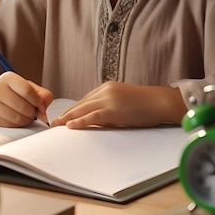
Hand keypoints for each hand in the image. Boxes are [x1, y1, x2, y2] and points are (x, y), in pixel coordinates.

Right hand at [0, 72, 53, 127]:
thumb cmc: (11, 90)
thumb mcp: (26, 85)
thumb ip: (41, 94)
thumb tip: (45, 111)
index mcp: (8, 78)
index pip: (28, 91)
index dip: (38, 100)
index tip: (40, 104)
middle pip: (23, 107)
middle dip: (33, 112)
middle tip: (34, 112)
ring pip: (17, 119)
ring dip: (27, 120)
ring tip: (27, 115)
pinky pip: (10, 126)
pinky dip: (18, 125)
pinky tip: (18, 118)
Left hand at [50, 82, 185, 128]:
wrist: (160, 102)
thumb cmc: (146, 105)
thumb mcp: (123, 103)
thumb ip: (109, 108)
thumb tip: (96, 120)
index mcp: (107, 88)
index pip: (85, 99)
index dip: (73, 109)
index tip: (63, 117)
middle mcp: (105, 90)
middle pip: (81, 103)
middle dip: (66, 113)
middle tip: (53, 123)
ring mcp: (109, 98)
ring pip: (83, 108)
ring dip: (67, 118)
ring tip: (56, 126)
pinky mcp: (113, 109)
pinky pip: (92, 116)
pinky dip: (80, 121)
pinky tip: (70, 126)